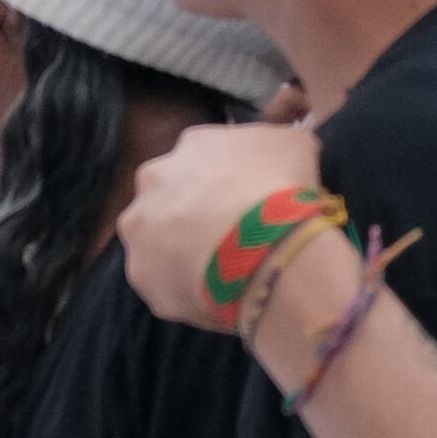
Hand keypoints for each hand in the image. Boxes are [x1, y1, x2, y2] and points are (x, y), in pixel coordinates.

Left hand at [115, 122, 330, 331]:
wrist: (260, 244)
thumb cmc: (281, 188)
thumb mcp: (296, 144)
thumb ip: (278, 142)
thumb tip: (280, 149)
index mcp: (193, 144)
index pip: (205, 160)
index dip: (227, 184)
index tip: (247, 203)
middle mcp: (153, 178)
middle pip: (171, 196)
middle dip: (194, 214)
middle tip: (229, 238)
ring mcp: (139, 227)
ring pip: (158, 240)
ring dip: (180, 251)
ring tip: (220, 272)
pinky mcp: (140, 272)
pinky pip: (164, 283)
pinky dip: (185, 290)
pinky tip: (215, 295)